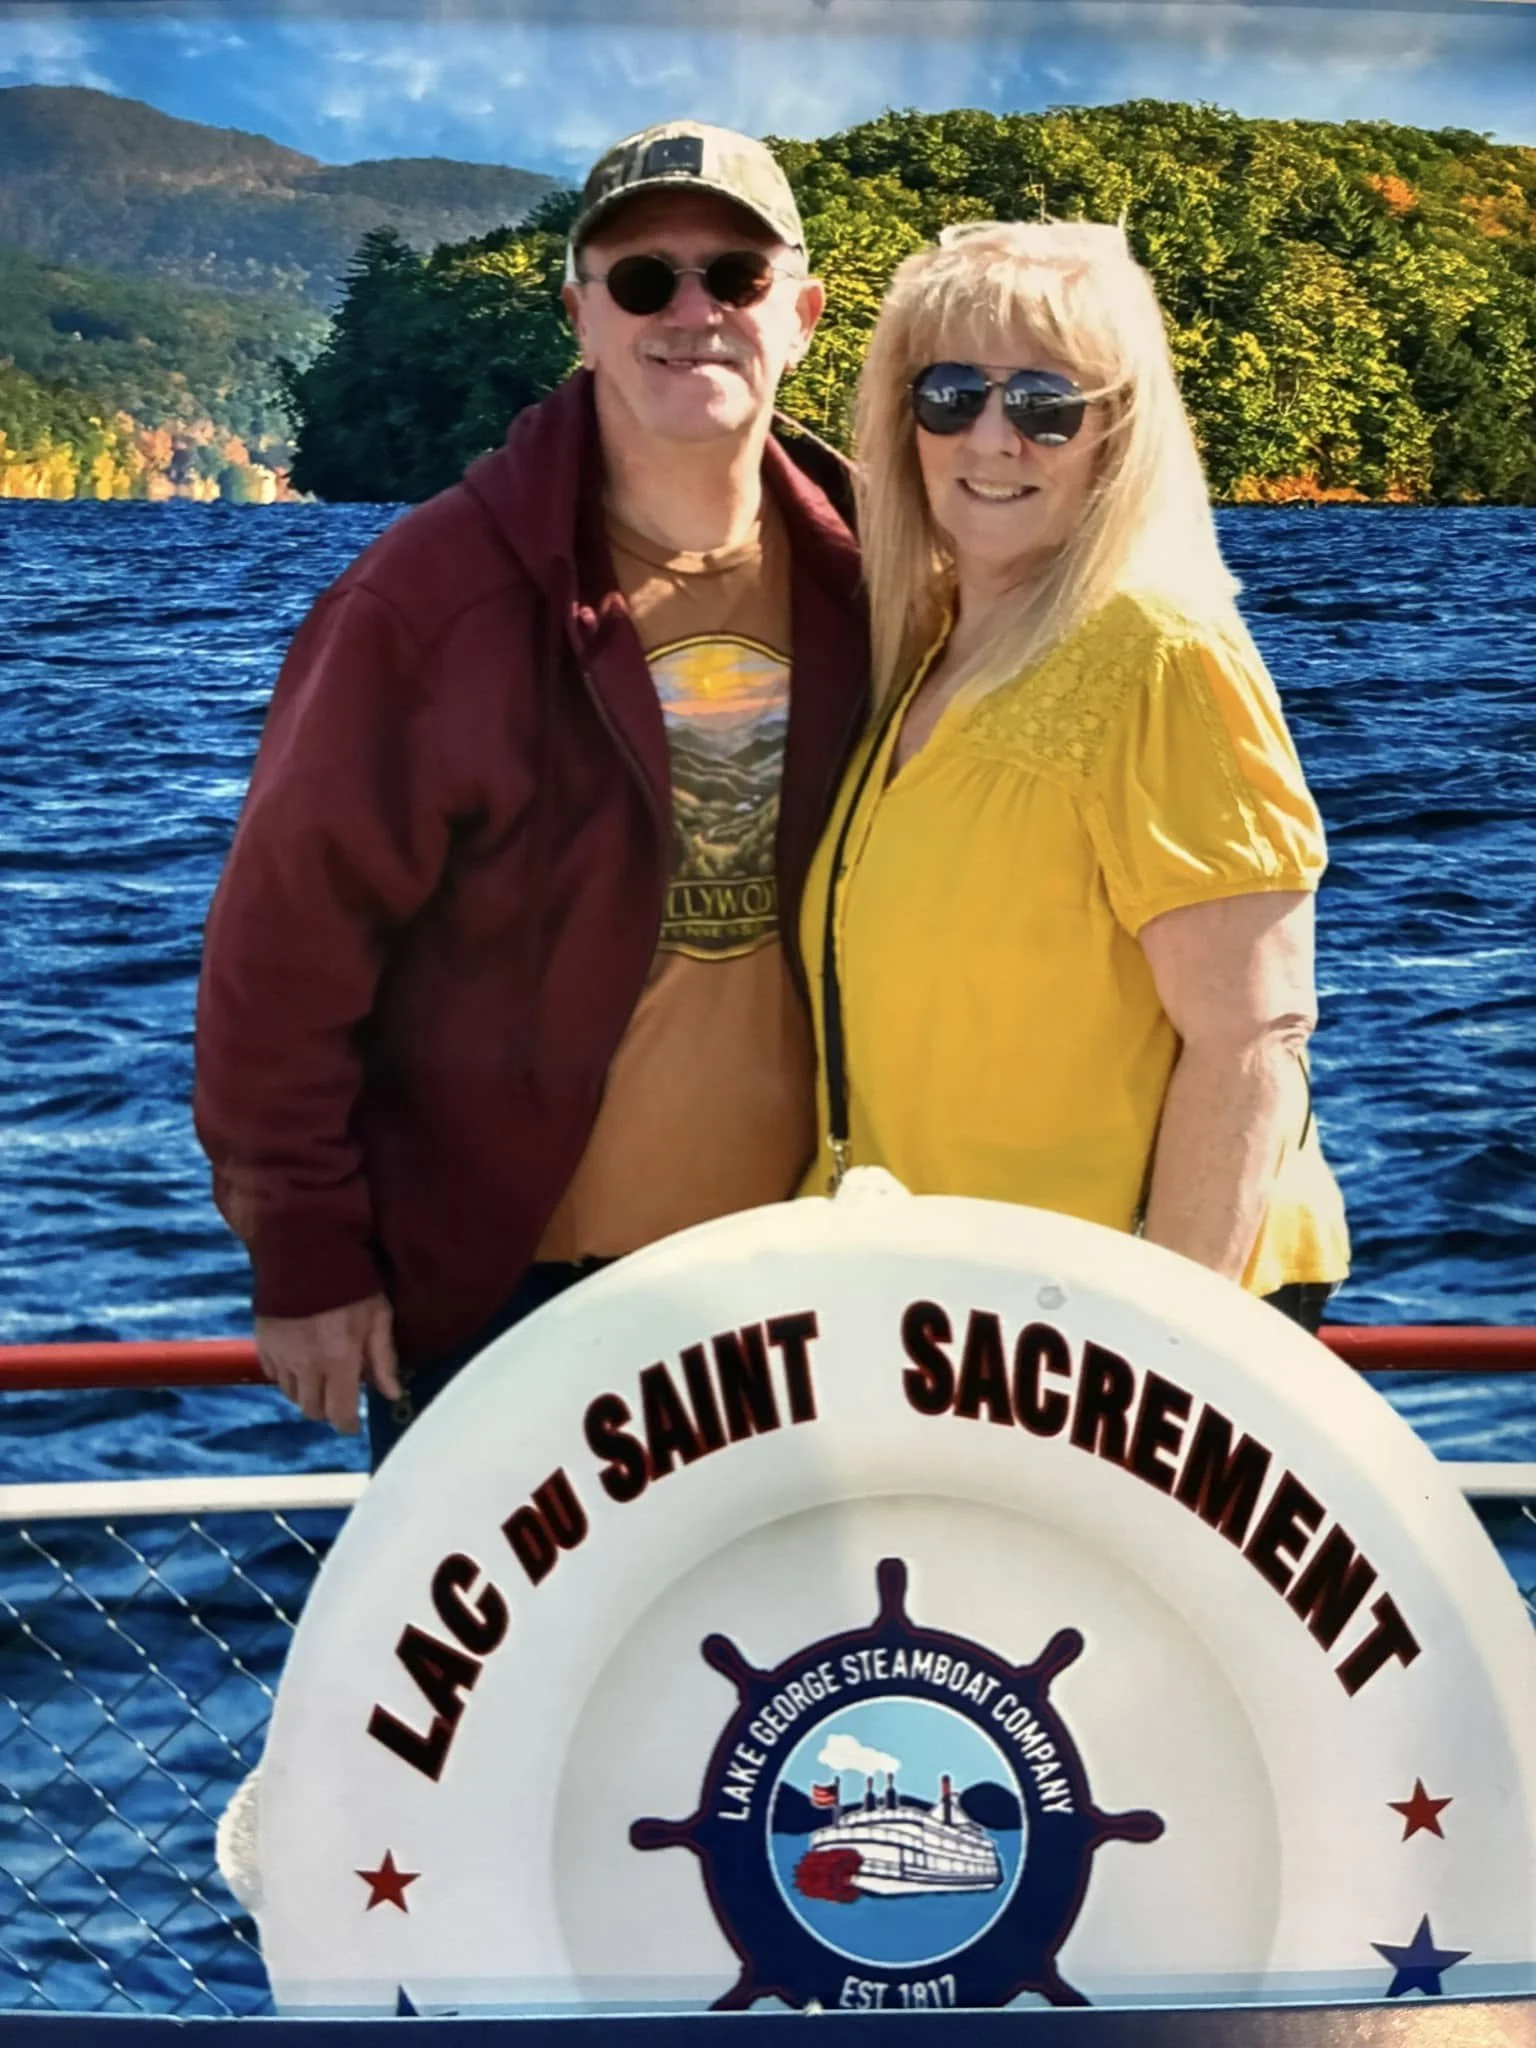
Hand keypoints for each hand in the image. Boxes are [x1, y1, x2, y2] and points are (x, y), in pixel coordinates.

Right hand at [254, 1293, 400, 1434]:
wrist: (306, 1249)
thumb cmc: (350, 1280)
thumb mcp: (379, 1316)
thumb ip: (383, 1358)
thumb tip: (391, 1393)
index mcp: (338, 1360)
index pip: (339, 1413)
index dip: (347, 1424)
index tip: (351, 1424)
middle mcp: (305, 1365)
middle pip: (312, 1410)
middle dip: (328, 1409)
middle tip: (339, 1396)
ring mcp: (281, 1355)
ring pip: (291, 1395)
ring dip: (307, 1392)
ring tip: (321, 1374)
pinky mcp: (263, 1343)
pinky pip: (273, 1374)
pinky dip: (286, 1375)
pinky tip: (301, 1359)